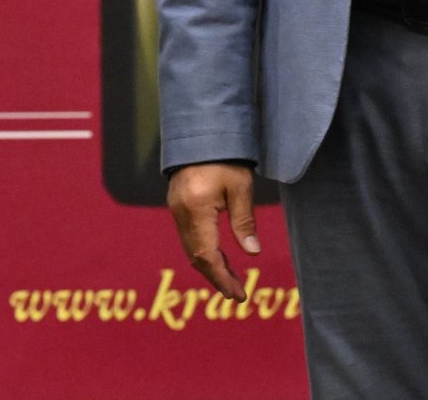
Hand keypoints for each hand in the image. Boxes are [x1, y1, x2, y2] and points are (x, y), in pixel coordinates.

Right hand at [167, 162, 261, 300]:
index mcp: (196, 208)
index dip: (222, 277)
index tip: (238, 294)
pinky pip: (188, 236)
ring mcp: (175, 209)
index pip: (207, 254)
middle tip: (236, 293)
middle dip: (216, 277)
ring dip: (210, 266)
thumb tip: (252, 253)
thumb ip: (244, 221)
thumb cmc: (225, 157)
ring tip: (231, 279)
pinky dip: (203, 251)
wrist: (200, 132)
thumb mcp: (241, 187)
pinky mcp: (177, 205)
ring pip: (190, 248)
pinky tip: (219, 256)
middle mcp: (180, 212)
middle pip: (195, 256)